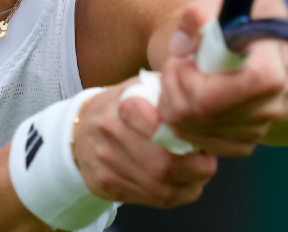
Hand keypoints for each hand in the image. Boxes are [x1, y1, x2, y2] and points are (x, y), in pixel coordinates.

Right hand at [71, 83, 217, 208]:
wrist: (82, 127)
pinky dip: (173, 195)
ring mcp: (105, 164)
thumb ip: (170, 92)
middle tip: (205, 160)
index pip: (164, 132)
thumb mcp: (143, 86)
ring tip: (194, 172)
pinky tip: (178, 183)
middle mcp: (109, 135)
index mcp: (123, 106)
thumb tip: (201, 102)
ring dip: (188, 185)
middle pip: (164, 166)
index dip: (191, 142)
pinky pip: (150, 201)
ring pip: (161, 190)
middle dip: (196, 169)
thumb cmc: (122, 105)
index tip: (199, 139)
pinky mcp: (104, 186)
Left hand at [152, 0, 287, 155]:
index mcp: (273, 71)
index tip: (185, 58)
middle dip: (172, 88)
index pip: (211, 96)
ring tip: (185, 75)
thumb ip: (202, 14)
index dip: (188, 79)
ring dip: (176, 104)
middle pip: (197, 116)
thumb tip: (180, 47)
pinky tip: (193, 94)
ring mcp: (261, 130)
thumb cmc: (263, 21)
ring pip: (194, 134)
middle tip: (176, 64)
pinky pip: (202, 143)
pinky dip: (186, 122)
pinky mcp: (249, 142)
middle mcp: (271, 108)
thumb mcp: (237, 2)